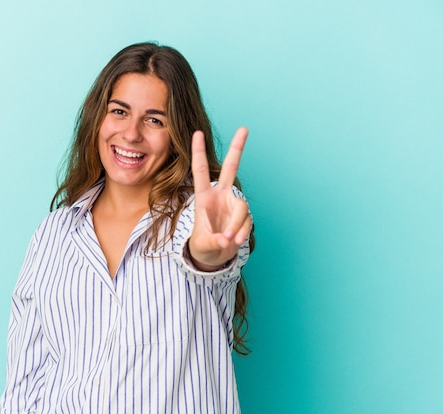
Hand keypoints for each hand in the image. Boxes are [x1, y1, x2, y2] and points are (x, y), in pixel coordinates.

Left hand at [188, 127, 251, 270]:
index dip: (199, 152)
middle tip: (244, 128)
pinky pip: (246, 222)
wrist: (214, 256)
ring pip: (242, 208)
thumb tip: (226, 239)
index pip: (201, 171)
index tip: (197, 133)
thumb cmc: (203, 245)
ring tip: (228, 239)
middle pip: (231, 168)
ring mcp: (233, 204)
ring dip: (236, 225)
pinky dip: (240, 232)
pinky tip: (234, 241)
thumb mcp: (202, 244)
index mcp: (204, 197)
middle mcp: (220, 195)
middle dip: (237, 148)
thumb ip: (213, 240)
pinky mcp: (244, 215)